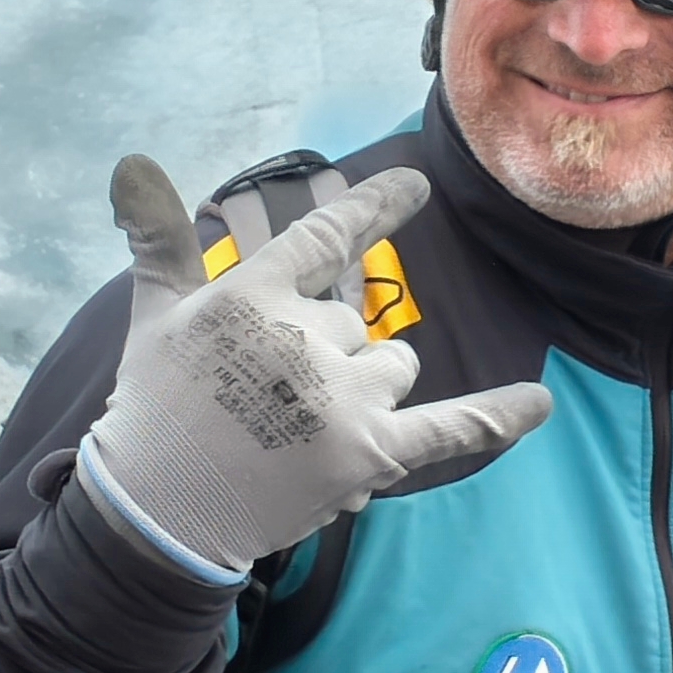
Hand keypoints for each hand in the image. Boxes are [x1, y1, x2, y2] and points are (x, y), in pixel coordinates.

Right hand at [77, 159, 552, 574]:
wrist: (157, 513)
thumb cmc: (152, 406)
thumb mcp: (153, 312)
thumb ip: (159, 235)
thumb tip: (131, 159)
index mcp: (254, 295)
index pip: (328, 238)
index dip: (373, 209)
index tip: (416, 185)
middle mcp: (303, 339)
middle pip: (357, 324)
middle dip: (327, 356)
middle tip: (269, 398)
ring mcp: (339, 398)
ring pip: (393, 367)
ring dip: (366, 389)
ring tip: (304, 427)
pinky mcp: (366, 454)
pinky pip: (448, 428)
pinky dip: (495, 417)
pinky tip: (541, 403)